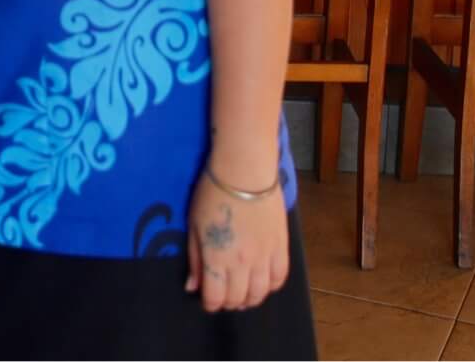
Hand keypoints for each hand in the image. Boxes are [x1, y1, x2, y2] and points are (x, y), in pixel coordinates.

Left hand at [184, 166, 290, 311]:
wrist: (245, 171)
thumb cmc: (212, 193)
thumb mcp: (194, 224)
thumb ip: (195, 259)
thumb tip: (193, 288)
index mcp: (216, 257)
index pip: (215, 297)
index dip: (210, 304)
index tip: (208, 299)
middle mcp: (242, 263)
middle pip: (238, 298)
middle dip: (228, 302)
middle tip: (223, 295)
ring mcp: (264, 256)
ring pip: (260, 293)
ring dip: (250, 299)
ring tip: (243, 294)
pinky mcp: (281, 246)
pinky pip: (280, 277)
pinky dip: (270, 286)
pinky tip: (262, 283)